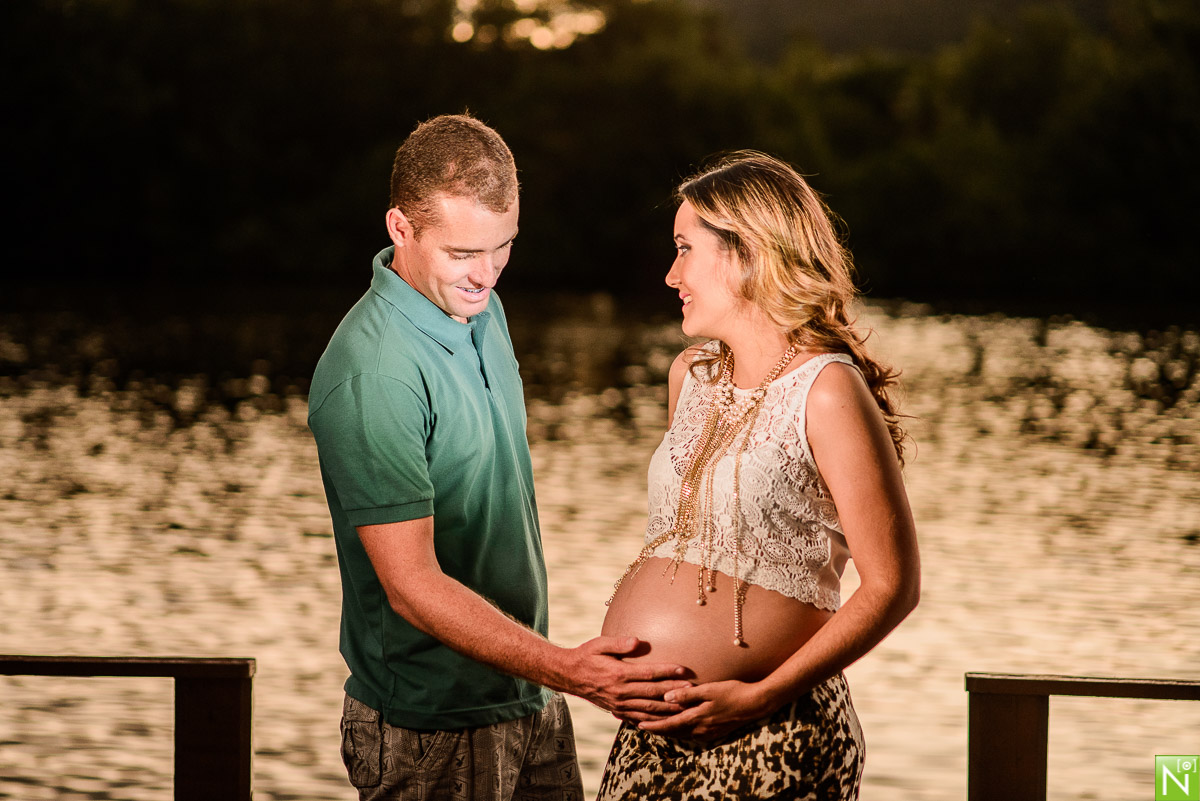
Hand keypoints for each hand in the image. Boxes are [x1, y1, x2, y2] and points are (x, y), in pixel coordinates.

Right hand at [562, 636, 691, 715]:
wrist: (569, 676)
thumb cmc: (586, 656)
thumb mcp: (599, 644)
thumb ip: (619, 643)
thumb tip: (637, 641)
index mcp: (618, 674)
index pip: (648, 673)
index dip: (668, 672)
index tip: (684, 669)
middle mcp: (620, 692)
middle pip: (653, 693)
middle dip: (674, 691)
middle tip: (693, 689)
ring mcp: (619, 704)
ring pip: (648, 709)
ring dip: (668, 709)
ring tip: (686, 707)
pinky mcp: (617, 711)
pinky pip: (638, 718)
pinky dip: (654, 720)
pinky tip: (666, 720)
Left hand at [634, 679, 773, 740]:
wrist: (755, 704)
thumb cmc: (732, 692)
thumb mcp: (709, 689)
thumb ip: (687, 694)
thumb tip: (666, 696)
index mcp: (697, 718)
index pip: (669, 725)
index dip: (653, 726)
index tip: (639, 725)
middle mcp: (700, 729)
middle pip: (673, 732)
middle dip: (657, 730)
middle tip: (641, 726)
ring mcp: (708, 733)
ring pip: (682, 734)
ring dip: (669, 731)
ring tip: (656, 727)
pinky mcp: (715, 732)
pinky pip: (692, 734)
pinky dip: (681, 731)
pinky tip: (678, 727)